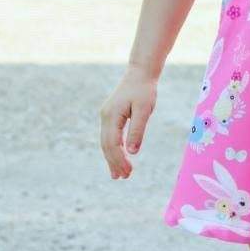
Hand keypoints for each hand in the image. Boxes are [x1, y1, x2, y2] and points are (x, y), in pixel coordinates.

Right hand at [99, 64, 157, 178]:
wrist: (140, 72)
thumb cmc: (144, 90)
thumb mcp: (144, 110)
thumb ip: (138, 130)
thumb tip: (132, 152)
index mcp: (111, 115)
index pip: (112, 144)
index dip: (119, 160)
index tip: (128, 172)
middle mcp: (105, 116)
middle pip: (106, 145)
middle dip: (114, 162)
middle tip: (124, 177)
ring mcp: (106, 116)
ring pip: (106, 142)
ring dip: (112, 158)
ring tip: (119, 175)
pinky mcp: (111, 115)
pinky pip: (110, 136)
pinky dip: (114, 149)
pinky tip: (119, 157)